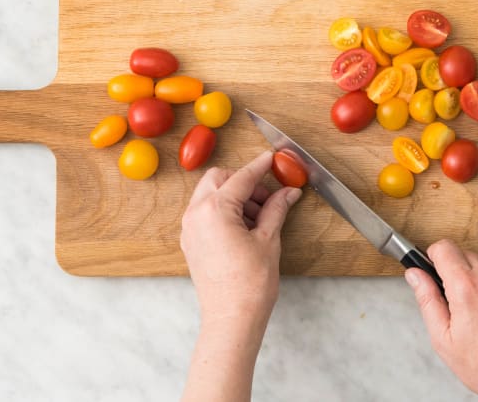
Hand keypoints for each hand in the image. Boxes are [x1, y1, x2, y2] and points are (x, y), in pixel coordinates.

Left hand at [181, 151, 301, 401]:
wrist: (231, 319)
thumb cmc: (249, 285)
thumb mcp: (268, 240)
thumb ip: (276, 209)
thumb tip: (288, 192)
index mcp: (215, 210)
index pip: (241, 178)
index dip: (260, 167)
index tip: (272, 158)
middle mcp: (196, 215)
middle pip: (218, 179)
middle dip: (243, 181)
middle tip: (268, 195)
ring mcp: (190, 229)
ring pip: (209, 195)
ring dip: (234, 196)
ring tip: (261, 216)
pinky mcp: (191, 242)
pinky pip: (205, 213)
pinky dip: (224, 211)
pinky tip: (246, 226)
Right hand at [406, 239, 477, 401]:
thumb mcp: (443, 337)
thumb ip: (427, 299)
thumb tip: (415, 275)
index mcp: (466, 287)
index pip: (443, 247)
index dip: (432, 256)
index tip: (431, 269)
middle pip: (463, 254)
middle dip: (452, 270)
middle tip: (451, 299)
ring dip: (475, 281)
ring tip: (476, 315)